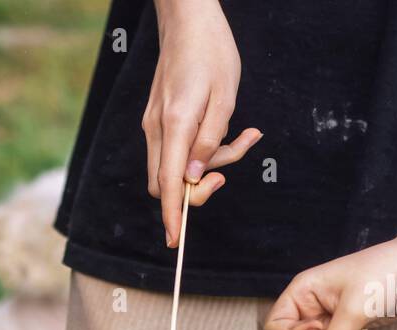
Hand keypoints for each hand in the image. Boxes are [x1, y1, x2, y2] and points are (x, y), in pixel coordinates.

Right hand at [144, 0, 259, 244]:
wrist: (187, 19)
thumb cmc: (212, 52)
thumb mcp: (224, 96)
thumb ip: (210, 140)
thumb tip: (193, 177)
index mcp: (175, 124)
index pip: (168, 182)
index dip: (172, 214)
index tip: (175, 240)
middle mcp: (157, 129)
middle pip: (165, 183)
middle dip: (196, 188)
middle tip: (229, 170)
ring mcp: (153, 125)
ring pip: (171, 168)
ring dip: (205, 166)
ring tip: (243, 137)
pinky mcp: (158, 120)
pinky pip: (174, 150)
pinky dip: (198, 151)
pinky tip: (226, 131)